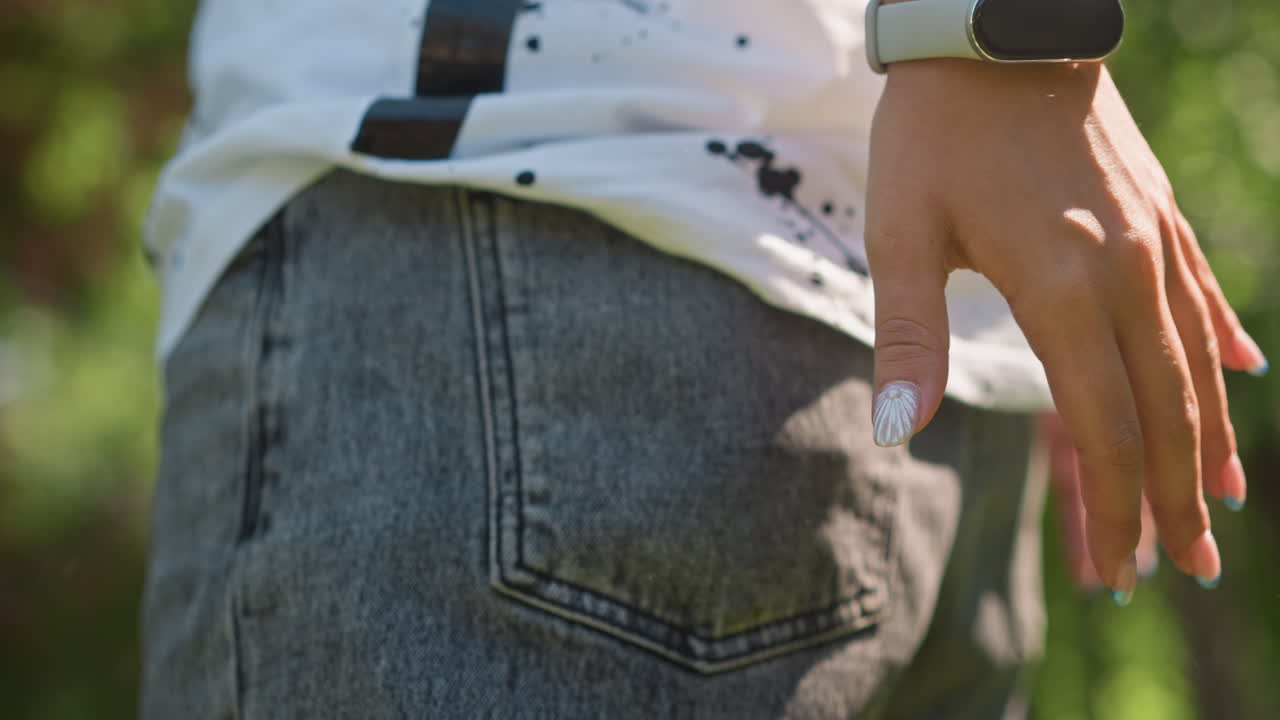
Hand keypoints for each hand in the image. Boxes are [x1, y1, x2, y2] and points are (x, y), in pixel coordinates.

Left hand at [864, 60, 1266, 600]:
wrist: (998, 29)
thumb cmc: (935, 132)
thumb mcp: (901, 231)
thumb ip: (905, 333)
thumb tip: (893, 429)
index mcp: (1062, 289)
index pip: (1101, 426)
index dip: (1111, 506)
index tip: (1118, 570)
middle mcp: (1127, 274)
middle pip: (1165, 411)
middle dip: (1171, 499)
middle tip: (1186, 569)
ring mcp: (1155, 243)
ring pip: (1198, 362)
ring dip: (1208, 438)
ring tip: (1220, 503)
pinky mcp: (1162, 213)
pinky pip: (1205, 295)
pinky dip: (1222, 346)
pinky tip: (1245, 375)